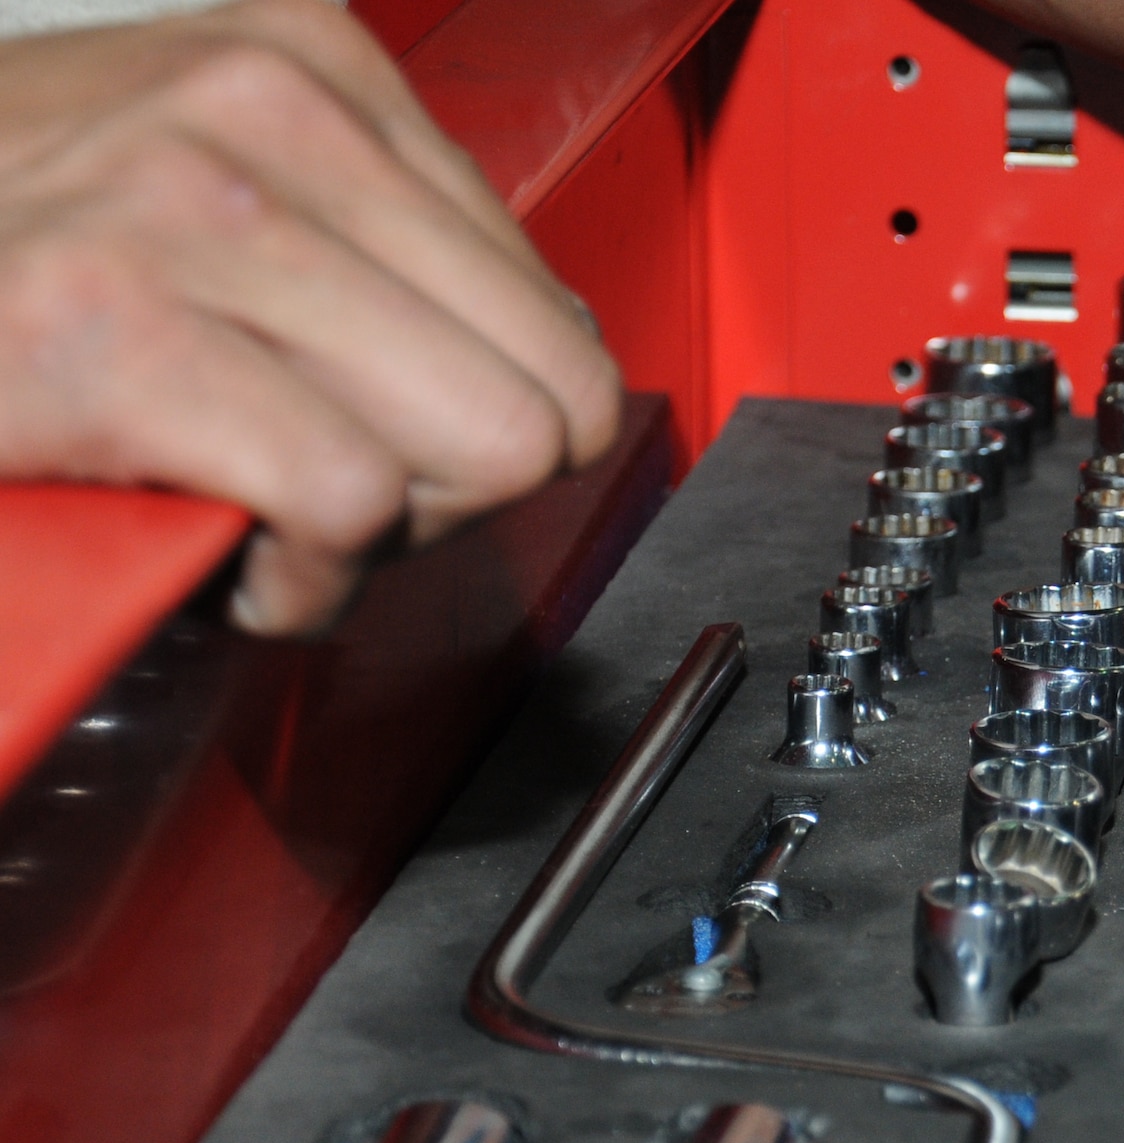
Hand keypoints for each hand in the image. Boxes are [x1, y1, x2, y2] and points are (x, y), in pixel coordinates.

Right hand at [0, 0, 620, 634]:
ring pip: (477, 448)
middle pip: (546, 397)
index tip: (373, 434)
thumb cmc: (24, 271)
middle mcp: (264, 110)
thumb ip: (393, 264)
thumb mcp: (223, 202)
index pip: (554, 321)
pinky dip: (305, 580)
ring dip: (379, 532)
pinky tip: (231, 553)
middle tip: (327, 486)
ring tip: (262, 505)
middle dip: (454, 489)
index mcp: (314, 66)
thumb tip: (549, 367)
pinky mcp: (110, 327)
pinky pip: (350, 507)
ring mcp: (184, 208)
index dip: (480, 421)